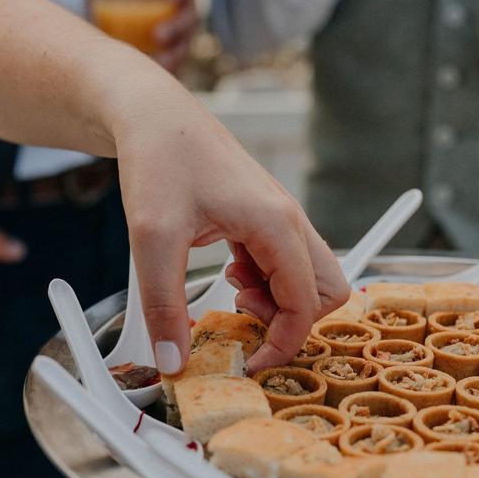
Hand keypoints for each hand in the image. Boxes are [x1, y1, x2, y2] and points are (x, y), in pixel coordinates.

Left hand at [96, 0, 197, 71]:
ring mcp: (184, 35)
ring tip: (158, 65)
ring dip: (173, 57)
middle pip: (189, 19)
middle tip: (158, 35)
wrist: (137, 4)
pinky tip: (150, 80)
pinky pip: (175, 67)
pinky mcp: (176, 56)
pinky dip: (165, 73)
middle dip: (175, 28)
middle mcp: (185, 11)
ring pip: (184, 47)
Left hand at [112, 100, 347, 373]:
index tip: (249, 364)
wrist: (151, 114)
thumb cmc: (159, 159)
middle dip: (291, 320)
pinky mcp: (264, 220)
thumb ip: (164, 305)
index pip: (306, 304)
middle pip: (327, 291)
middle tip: (244, 318)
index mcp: (277, 224)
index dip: (282, 343)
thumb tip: (174, 361)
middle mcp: (289, 221)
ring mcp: (280, 219)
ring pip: (307, 279)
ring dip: (276, 299)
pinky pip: (283, 264)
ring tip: (231, 290)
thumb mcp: (152, 238)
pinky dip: (263, 281)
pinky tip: (227, 270)